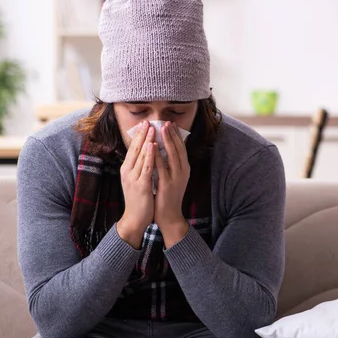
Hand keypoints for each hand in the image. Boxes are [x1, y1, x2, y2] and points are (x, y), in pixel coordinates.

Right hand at [117, 121, 155, 248]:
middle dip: (142, 134)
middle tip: (148, 120)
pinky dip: (149, 156)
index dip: (139, 135)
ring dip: (146, 140)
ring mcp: (133, 178)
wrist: (134, 218)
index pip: (133, 148)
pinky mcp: (140, 185)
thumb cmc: (138, 199)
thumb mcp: (137, 179)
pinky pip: (146, 167)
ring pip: (140, 155)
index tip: (145, 123)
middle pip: (135, 149)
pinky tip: (153, 146)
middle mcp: (127, 171)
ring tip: (152, 128)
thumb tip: (146, 154)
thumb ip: (140, 167)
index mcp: (127, 169)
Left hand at [154, 122, 189, 247]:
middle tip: (167, 122)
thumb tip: (166, 148)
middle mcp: (183, 171)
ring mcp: (176, 178)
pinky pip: (162, 167)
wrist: (169, 216)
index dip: (176, 135)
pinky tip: (153, 147)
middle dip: (172, 134)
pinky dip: (158, 156)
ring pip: (172, 155)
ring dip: (167, 141)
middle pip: (179, 148)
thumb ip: (171, 164)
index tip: (170, 123)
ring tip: (162, 128)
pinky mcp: (167, 185)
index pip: (181, 148)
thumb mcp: (173, 177)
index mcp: (184, 169)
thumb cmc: (168, 196)